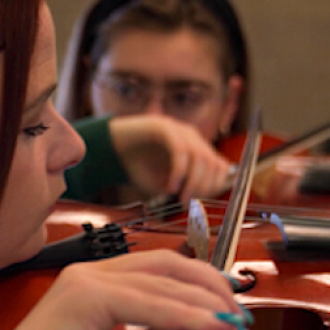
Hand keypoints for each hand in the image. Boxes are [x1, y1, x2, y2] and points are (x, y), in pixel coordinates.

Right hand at [0, 249, 247, 329]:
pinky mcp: (84, 296)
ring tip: (234, 328)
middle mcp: (91, 277)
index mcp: (97, 290)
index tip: (233, 317)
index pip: (162, 273)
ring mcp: (85, 282)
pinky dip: (185, 314)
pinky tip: (211, 329)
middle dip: (212, 289)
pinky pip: (149, 300)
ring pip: (164, 280)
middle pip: (169, 265)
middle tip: (241, 319)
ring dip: (207, 305)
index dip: (203, 291)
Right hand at [108, 114, 234, 201]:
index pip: (219, 166)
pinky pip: (180, 151)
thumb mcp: (162, 184)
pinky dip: (179, 172)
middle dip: (205, 187)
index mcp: (195, 147)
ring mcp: (179, 130)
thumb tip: (197, 199)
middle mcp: (191, 136)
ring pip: (200, 157)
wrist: (111, 147)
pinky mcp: (164, 127)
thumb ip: (180, 189)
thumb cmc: (138, 167)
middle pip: (213, 162)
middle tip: (190, 203)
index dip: (215, 186)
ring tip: (181, 198)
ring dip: (194, 182)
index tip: (201, 202)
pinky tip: (171, 186)